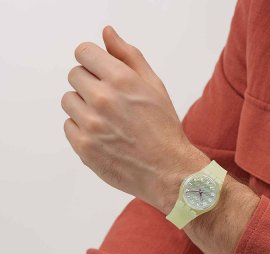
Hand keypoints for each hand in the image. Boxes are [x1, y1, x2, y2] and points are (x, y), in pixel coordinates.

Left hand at [61, 25, 208, 212]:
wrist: (168, 171)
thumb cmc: (165, 129)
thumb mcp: (155, 87)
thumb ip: (129, 56)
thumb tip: (107, 34)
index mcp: (121, 80)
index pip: (83, 52)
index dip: (92, 61)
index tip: (99, 71)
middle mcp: (102, 100)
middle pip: (74, 76)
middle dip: (89, 84)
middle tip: (110, 102)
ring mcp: (90, 125)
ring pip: (69, 101)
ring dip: (84, 106)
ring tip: (107, 121)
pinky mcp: (84, 148)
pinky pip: (69, 126)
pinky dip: (82, 129)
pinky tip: (103, 136)